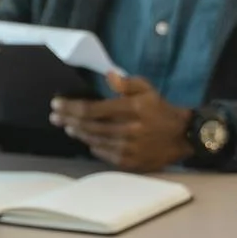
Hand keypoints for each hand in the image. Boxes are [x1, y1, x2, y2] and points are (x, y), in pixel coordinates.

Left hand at [48, 72, 191, 171]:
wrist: (182, 136)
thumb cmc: (160, 109)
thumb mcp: (147, 89)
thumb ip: (127, 83)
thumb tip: (108, 75)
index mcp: (132, 109)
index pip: (91, 109)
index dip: (70, 107)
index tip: (56, 104)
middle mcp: (128, 130)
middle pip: (88, 126)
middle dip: (67, 120)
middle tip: (54, 116)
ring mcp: (128, 148)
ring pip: (93, 140)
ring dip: (77, 133)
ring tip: (67, 127)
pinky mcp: (129, 162)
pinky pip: (103, 154)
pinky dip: (92, 146)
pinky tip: (86, 139)